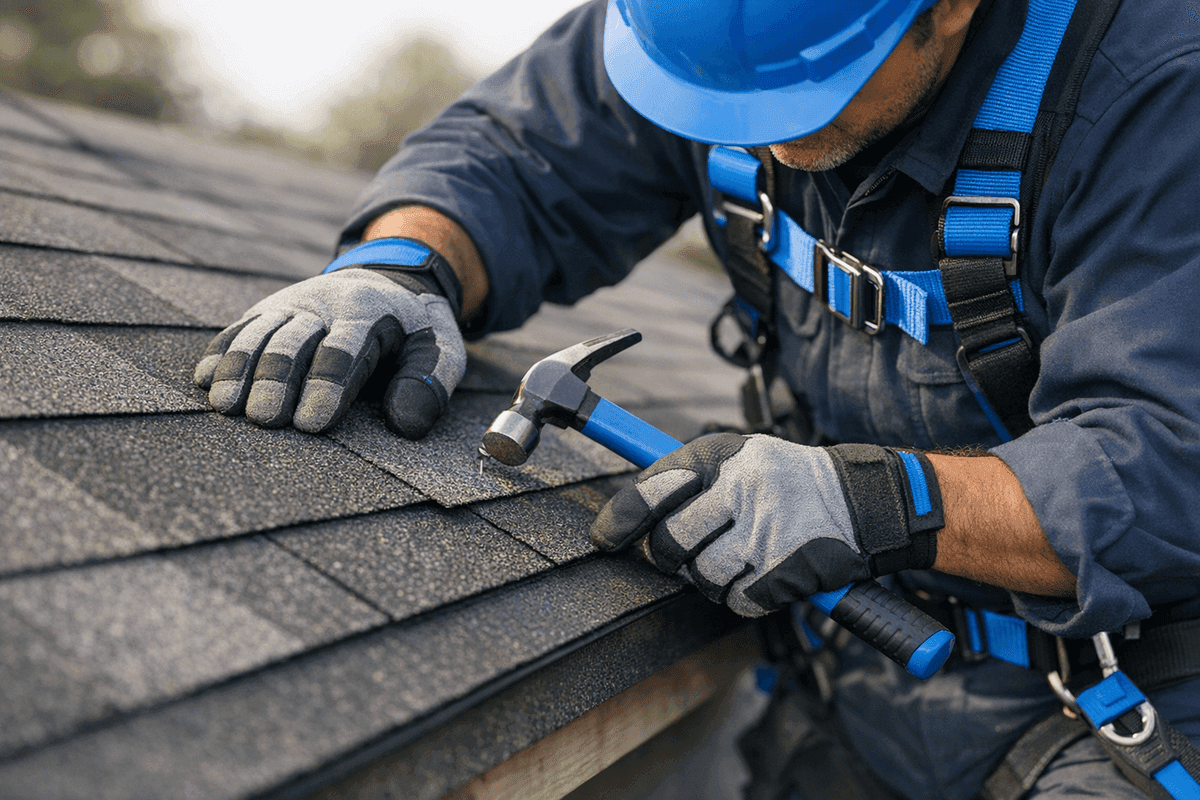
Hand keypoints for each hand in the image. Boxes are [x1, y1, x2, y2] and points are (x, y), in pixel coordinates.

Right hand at [194, 242, 465, 437]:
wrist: (388, 279)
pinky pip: (240, 328)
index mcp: (369, 311)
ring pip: (259, 333)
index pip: (345, 349)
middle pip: (294, 341)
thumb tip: (405, 425)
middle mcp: (323, 302)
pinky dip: (221, 351)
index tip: (312, 424)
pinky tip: (204, 379)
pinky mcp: (268, 310)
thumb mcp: (442, 349)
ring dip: (240, 368)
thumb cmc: (416, 330)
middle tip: (265, 420)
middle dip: (277, 380)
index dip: (327, 386)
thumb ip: (429, 383)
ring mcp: (290, 304)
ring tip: (225, 405)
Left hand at [589, 433, 942, 616]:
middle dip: (671, 557)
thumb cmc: (787, 482)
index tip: (603, 539)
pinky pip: (738, 601)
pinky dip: (741, 598)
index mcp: (724, 457)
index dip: (620, 519)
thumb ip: (687, 479)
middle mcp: (744, 490)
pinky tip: (759, 578)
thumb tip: (628, 520)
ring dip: (710, 579)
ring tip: (733, 561)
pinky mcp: (788, 571)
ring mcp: (767, 532)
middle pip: (672, 543)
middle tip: (686, 554)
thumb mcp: (739, 459)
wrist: (864, 503)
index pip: (654, 489)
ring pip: (703, 576)